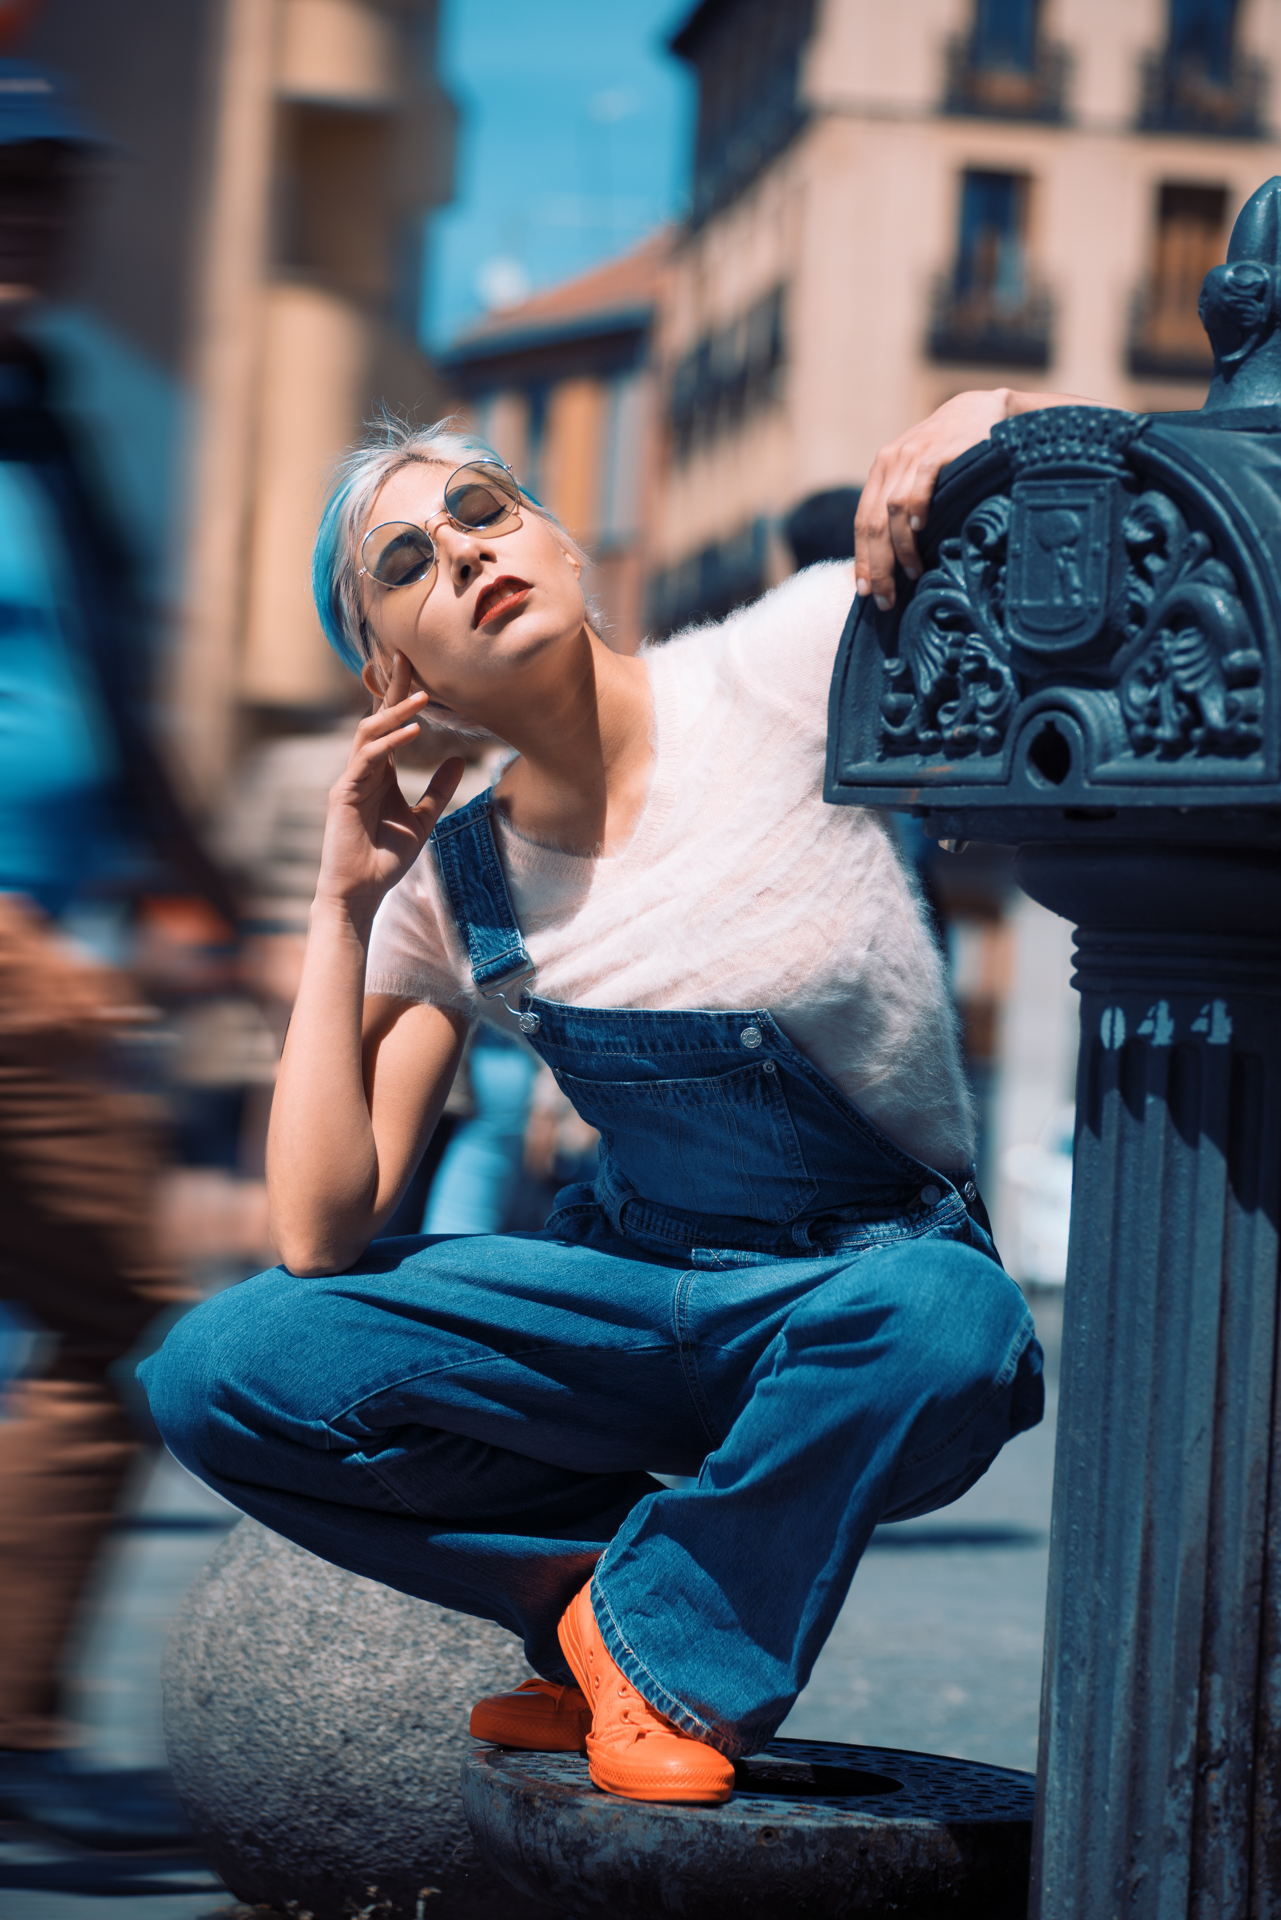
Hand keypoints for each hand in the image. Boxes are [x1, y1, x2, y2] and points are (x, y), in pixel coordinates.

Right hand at [313, 651, 463, 926]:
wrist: (360, 893)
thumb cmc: (385, 859)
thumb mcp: (423, 820)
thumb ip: (439, 790)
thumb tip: (461, 760)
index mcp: (378, 772)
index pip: (389, 726)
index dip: (400, 697)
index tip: (416, 668)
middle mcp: (361, 770)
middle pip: (375, 718)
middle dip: (391, 687)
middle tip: (406, 655)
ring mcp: (350, 779)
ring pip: (368, 733)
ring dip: (394, 712)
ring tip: (422, 695)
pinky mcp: (343, 794)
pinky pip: (367, 760)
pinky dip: (390, 743)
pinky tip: (413, 732)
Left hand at [854, 389, 1013, 611]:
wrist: (984, 409)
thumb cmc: (954, 453)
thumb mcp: (921, 476)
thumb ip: (905, 505)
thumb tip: (895, 559)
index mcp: (881, 471)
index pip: (863, 522)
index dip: (862, 559)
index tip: (864, 592)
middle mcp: (892, 461)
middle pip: (875, 523)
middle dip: (877, 565)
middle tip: (885, 598)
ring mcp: (914, 454)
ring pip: (894, 509)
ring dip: (901, 547)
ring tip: (912, 573)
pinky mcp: (939, 450)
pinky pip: (921, 483)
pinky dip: (917, 508)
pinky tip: (920, 530)